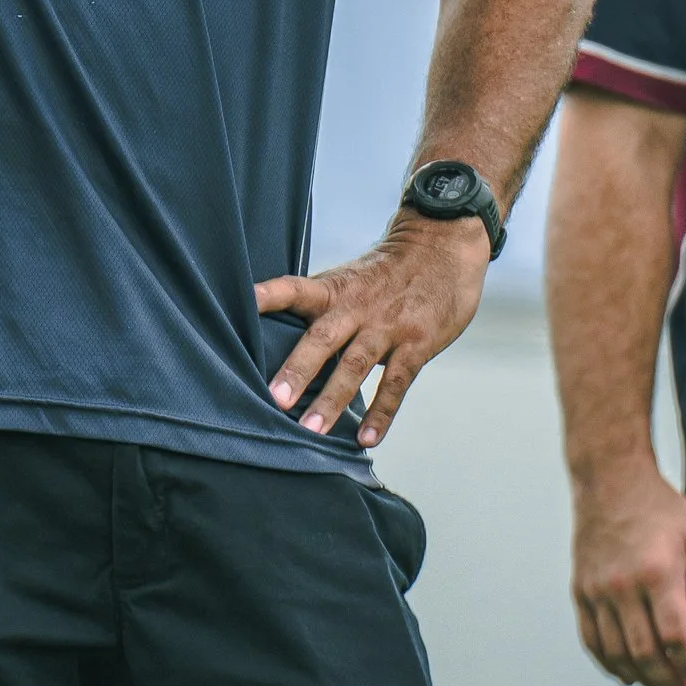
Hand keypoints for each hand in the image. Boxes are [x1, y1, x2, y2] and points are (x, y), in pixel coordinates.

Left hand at [254, 213, 490, 447]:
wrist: (442, 246)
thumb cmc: (387, 271)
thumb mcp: (350, 278)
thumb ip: (322, 308)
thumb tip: (282, 340)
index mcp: (335, 289)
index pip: (295, 289)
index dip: (269, 295)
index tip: (243, 303)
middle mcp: (357, 307)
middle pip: (323, 338)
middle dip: (298, 370)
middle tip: (275, 400)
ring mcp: (387, 327)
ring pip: (356, 366)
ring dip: (333, 400)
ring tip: (311, 430)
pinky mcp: (416, 345)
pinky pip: (396, 384)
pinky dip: (380, 414)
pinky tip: (366, 439)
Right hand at [569, 459, 685, 685]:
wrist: (608, 480)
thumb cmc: (659, 506)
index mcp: (658, 572)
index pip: (677, 635)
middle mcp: (623, 586)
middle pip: (646, 652)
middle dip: (670, 681)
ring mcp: (597, 590)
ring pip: (617, 652)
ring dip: (642, 678)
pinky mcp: (580, 591)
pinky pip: (591, 639)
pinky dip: (608, 663)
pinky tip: (627, 674)